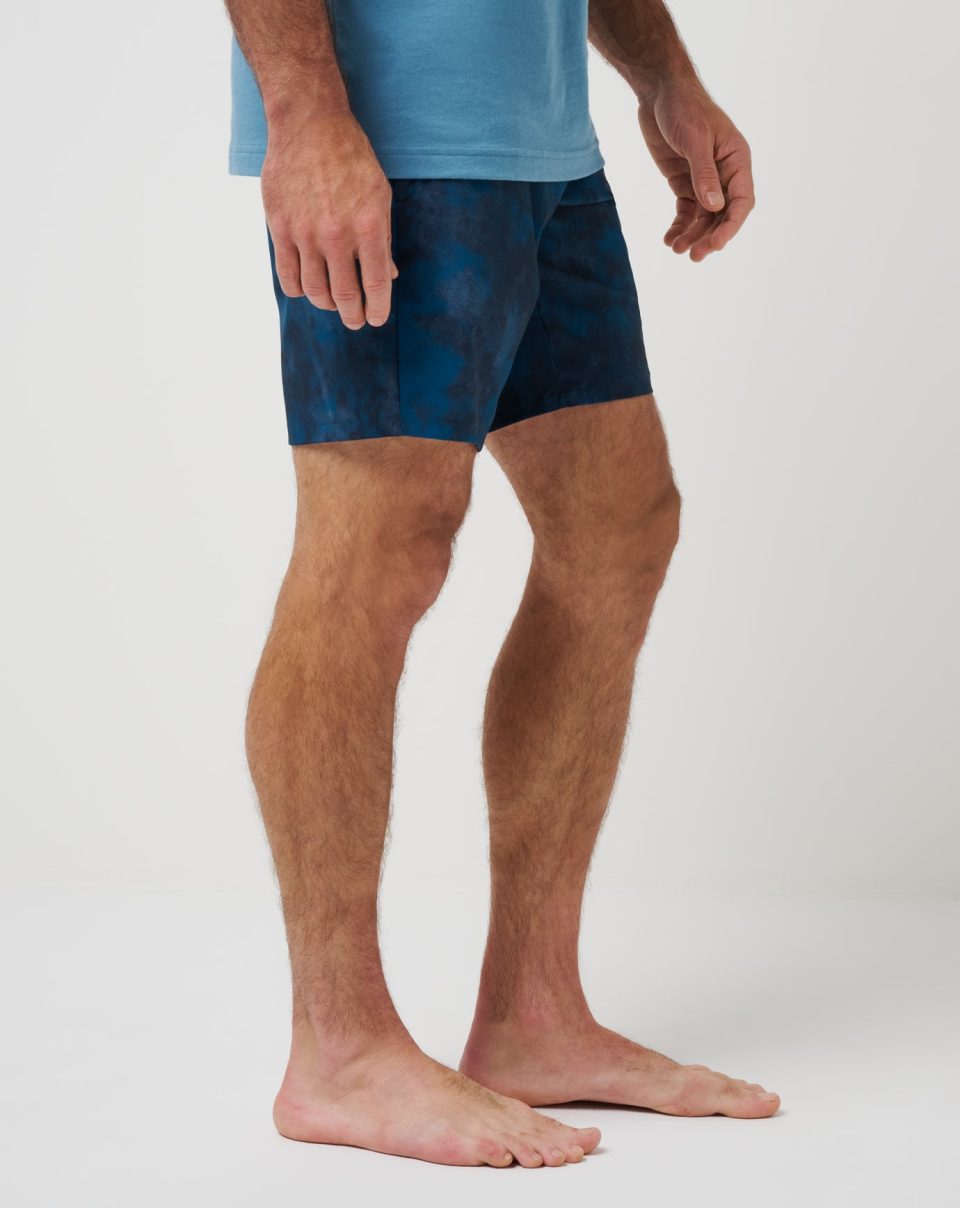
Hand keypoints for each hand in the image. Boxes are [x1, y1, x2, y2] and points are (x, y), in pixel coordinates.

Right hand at [262, 111, 396, 328]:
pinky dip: (299, 290)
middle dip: (353, 316)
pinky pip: (288, 277)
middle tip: (356, 320)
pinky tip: (308, 287)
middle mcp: (337, 235)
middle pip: (345, 297)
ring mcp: (305, 233)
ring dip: (327, 304)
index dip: (378, 310)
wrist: (308, 124)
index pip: (376, 285)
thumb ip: (382, 238)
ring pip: (315, 292)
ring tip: (333, 302)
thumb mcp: (379, 195)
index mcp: (368, 227)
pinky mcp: (280, 227)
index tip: (376, 318)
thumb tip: (387, 275)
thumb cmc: (350, 157)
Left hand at [638, 83, 754, 261]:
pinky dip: (679, 226)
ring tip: (676, 249)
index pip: (742, 201)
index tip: (716, 245)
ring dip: (692, 235)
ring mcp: (704, 179)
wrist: (659, 91)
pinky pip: (686, 211)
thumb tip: (715, 207)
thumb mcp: (695, 140)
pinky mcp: (684, 181)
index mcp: (737, 160)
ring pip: (703, 217)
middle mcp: (724, 173)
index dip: (731, 226)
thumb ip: (704, 174)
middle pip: (723, 214)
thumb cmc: (683, 107)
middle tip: (694, 256)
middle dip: (710, 236)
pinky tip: (669, 239)